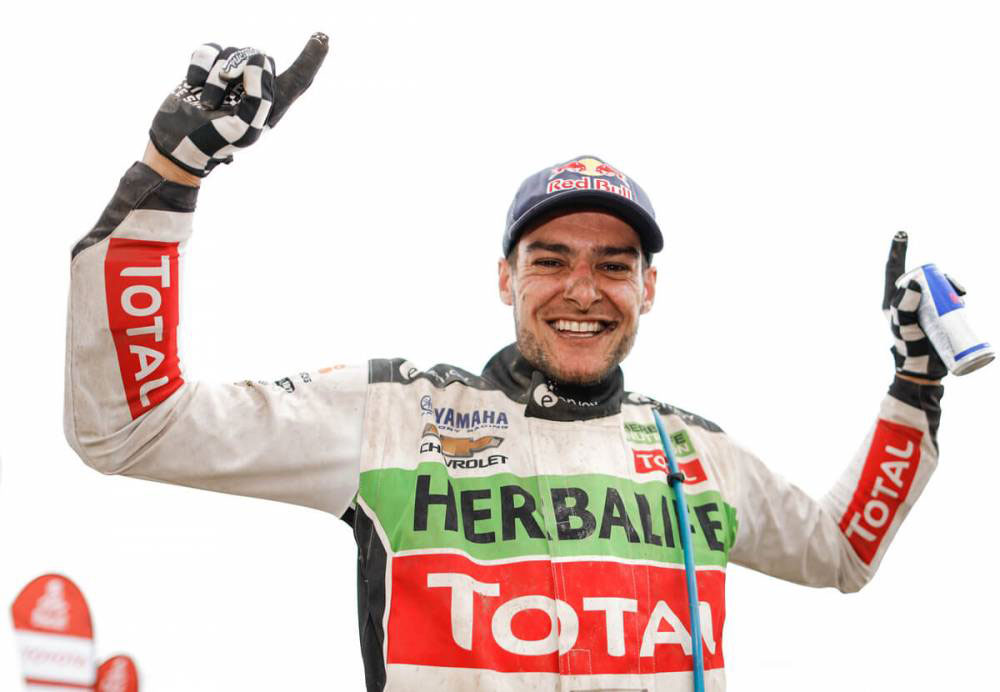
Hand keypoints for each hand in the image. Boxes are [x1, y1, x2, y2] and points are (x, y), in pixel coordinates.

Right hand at [148, 32, 328, 176]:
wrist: (175, 144)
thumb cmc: (214, 142)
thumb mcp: (244, 129)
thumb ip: (259, 97)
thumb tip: (259, 61)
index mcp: (272, 104)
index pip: (298, 78)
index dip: (311, 58)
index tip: (323, 38)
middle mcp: (256, 87)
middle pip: (262, 58)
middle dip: (240, 73)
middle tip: (218, 103)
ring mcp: (232, 75)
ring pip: (232, 52)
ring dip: (215, 78)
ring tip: (206, 104)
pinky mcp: (208, 67)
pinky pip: (208, 49)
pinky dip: (198, 66)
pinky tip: (193, 85)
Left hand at [882, 231, 950, 381]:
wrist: (924, 370)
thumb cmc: (908, 349)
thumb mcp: (903, 326)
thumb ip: (903, 306)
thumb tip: (914, 281)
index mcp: (893, 299)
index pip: (894, 269)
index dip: (897, 250)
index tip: (901, 232)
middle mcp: (908, 300)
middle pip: (925, 277)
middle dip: (942, 277)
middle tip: (955, 288)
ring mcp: (923, 307)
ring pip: (939, 287)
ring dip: (951, 286)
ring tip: (960, 296)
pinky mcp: (938, 315)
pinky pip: (948, 299)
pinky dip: (956, 296)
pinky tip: (962, 301)